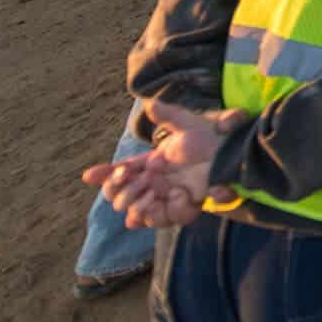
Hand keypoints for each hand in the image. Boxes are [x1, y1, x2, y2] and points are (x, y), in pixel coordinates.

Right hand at [80, 100, 243, 229]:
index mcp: (148, 164)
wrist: (232, 152)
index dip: (104, 175)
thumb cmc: (208, 138)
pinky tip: (175, 198)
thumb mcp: (187, 123)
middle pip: (120, 196)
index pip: (118, 172)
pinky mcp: (183, 207)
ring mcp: (165, 197)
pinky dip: (166, 212)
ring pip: (136, 213)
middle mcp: (153, 183)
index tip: (89, 175)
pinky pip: (166, 219)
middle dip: (120, 189)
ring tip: (149, 194)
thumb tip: (149, 102)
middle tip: (134, 178)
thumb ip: (168, 114)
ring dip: (138, 205)